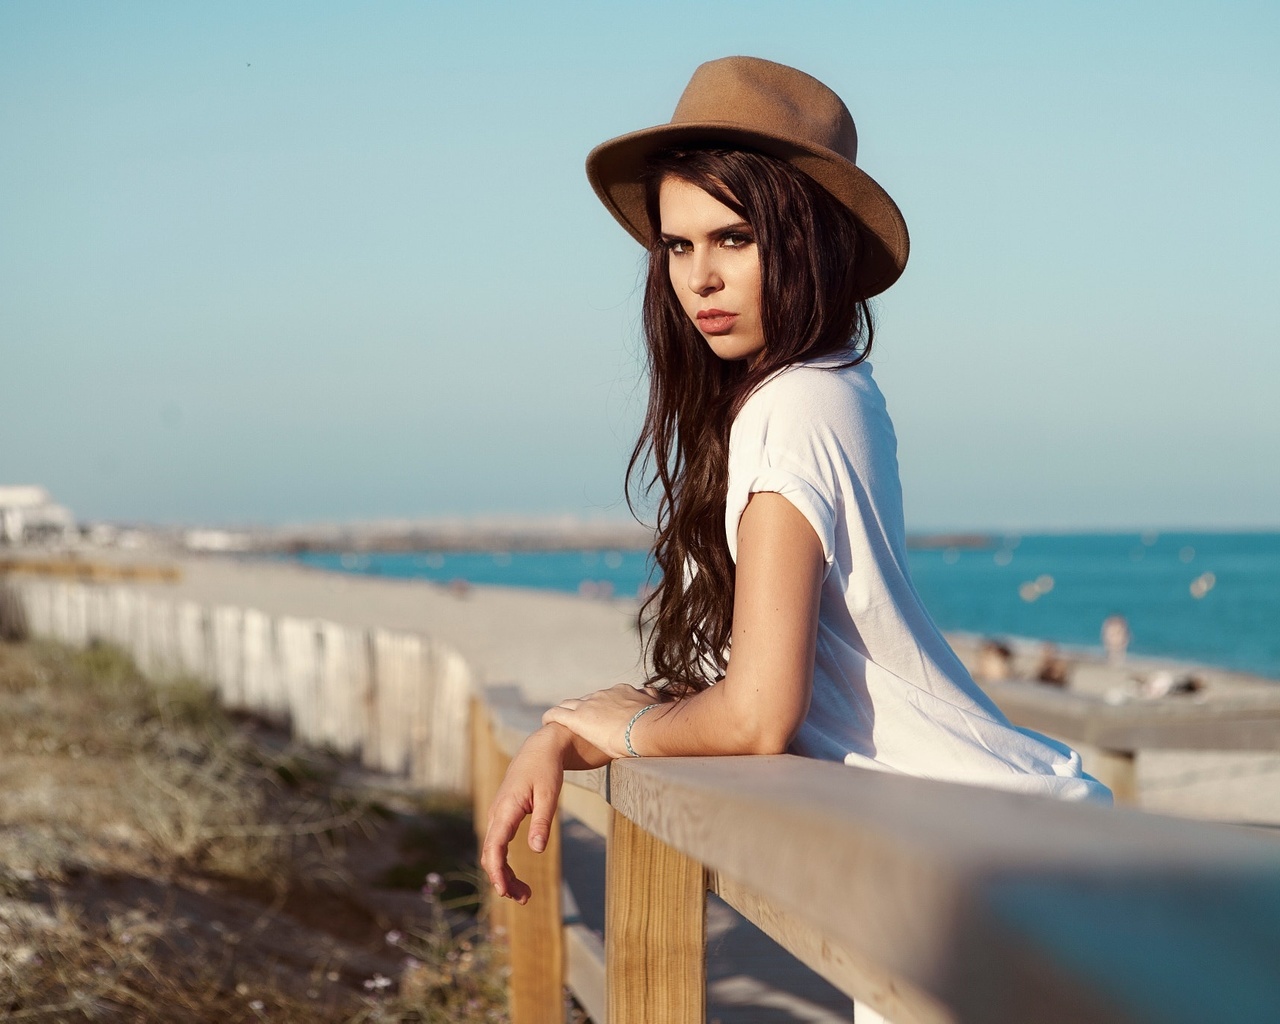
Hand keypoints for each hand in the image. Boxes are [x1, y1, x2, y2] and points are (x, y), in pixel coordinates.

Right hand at [481, 728, 565, 903]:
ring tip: (524, 894)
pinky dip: (505, 863)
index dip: (497, 871)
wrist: (540, 748)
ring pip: (493, 852)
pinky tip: (515, 876)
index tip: (504, 891)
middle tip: (524, 899)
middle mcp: (497, 814)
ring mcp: (498, 816)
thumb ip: (542, 822)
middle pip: (491, 855)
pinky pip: (498, 845)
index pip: (495, 846)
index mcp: (506, 808)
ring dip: (504, 874)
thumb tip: (537, 851)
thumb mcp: (549, 794)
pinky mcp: (503, 817)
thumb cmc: (546, 769)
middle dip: (502, 880)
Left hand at [541, 682, 663, 759]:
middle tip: (579, 722)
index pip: (608, 696)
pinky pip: (557, 714)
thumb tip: (661, 700)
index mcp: (623, 692)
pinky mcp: (577, 718)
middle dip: (583, 709)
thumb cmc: (655, 723)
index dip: (603, 706)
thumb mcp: (657, 708)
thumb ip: (655, 702)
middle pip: (588, 700)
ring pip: (570, 705)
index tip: (602, 714)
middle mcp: (604, 695)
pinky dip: (550, 717)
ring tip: (558, 722)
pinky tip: (545, 722)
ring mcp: (589, 705)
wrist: (644, 727)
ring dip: (565, 712)